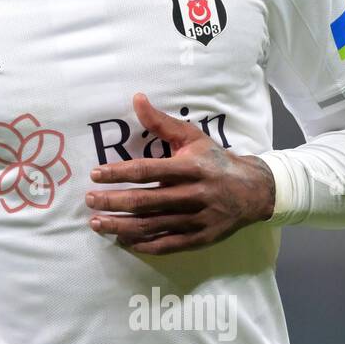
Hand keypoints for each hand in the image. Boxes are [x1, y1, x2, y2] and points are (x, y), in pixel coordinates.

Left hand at [85, 92, 275, 254]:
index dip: (119, 173)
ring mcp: (197, 220)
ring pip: (152, 226)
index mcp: (190, 168)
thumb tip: (136, 98)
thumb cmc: (215, 161)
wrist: (254, 191)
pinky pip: (167, 245)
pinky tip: (123, 240)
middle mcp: (194, 195)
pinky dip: (143, 244)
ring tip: (97, 223)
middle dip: (113, 202)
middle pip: (145, 201)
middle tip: (90, 200)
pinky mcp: (200, 238)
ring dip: (120, 226)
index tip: (96, 174)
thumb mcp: (192, 137)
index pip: (147, 171)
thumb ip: (161, 122)